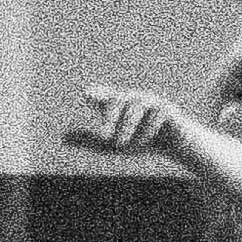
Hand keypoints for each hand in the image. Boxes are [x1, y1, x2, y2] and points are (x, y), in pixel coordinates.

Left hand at [62, 85, 187, 164]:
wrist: (179, 146)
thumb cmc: (144, 143)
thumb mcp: (113, 146)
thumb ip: (89, 141)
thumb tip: (62, 137)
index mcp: (121, 105)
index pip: (108, 96)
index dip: (98, 94)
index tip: (87, 95)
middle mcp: (136, 99)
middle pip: (120, 99)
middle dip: (111, 117)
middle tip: (103, 138)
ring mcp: (153, 103)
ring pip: (136, 107)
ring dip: (127, 127)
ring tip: (121, 146)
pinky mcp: (169, 110)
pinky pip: (156, 114)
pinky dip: (146, 130)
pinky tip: (142, 144)